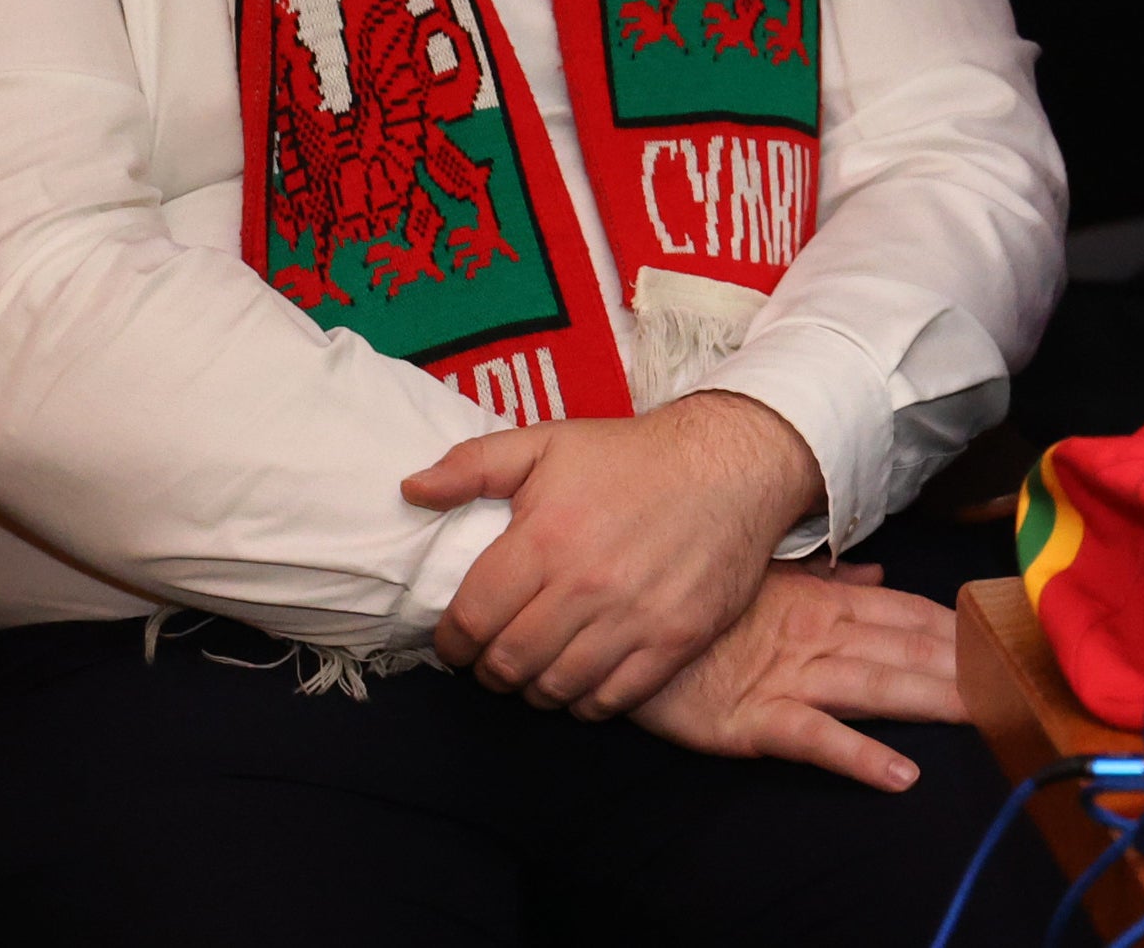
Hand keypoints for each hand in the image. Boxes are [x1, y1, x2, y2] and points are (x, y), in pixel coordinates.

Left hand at [402, 386, 823, 719]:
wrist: (732, 463)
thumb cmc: (633, 456)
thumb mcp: (548, 442)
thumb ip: (472, 465)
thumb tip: (411, 491)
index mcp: (545, 537)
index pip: (470, 621)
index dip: (452, 640)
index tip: (458, 639)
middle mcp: (586, 585)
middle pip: (508, 664)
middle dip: (489, 669)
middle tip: (495, 657)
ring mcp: (634, 618)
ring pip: (555, 689)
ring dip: (534, 688)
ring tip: (536, 668)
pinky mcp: (675, 640)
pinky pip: (612, 700)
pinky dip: (586, 701)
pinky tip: (582, 678)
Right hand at [629, 562, 971, 794]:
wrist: (620, 624)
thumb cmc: (697, 603)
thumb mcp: (765, 580)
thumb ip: (827, 581)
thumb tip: (878, 575)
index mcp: (823, 602)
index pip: (906, 612)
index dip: (956, 625)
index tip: (1002, 633)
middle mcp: (816, 637)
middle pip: (906, 650)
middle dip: (963, 664)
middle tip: (1017, 677)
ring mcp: (788, 679)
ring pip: (876, 688)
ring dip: (932, 701)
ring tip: (982, 713)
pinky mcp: (754, 721)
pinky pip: (816, 739)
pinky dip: (858, 757)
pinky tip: (899, 774)